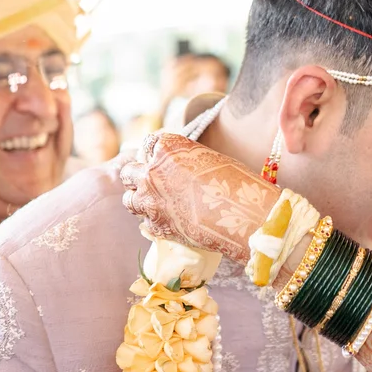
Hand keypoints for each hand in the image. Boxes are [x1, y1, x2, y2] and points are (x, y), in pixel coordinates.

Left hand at [119, 134, 281, 261]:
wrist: (243, 215)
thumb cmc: (235, 181)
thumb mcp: (207, 157)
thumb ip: (182, 157)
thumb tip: (174, 165)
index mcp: (166, 147)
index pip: (148, 144)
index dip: (154, 154)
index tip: (160, 160)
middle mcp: (151, 171)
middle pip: (129, 171)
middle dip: (138, 176)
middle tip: (154, 183)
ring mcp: (150, 201)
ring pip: (129, 199)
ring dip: (140, 199)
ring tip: (158, 203)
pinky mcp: (156, 226)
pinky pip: (144, 221)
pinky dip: (154, 221)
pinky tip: (171, 220)